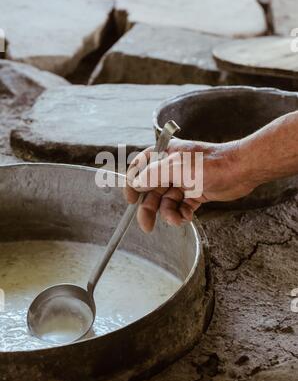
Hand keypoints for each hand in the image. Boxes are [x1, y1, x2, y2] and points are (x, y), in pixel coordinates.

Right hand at [124, 139, 255, 232]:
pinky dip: (181, 214)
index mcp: (165, 154)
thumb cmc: (211, 163)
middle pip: (152, 189)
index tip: (130, 200)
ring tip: (176, 220)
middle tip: (146, 225)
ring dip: (169, 213)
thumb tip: (136, 183)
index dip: (133, 182)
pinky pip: (181, 207)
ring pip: (167, 201)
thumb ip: (154, 174)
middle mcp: (172, 167)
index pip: (141, 166)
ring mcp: (184, 181)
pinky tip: (187, 217)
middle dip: (149, 208)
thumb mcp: (177, 167)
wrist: (241, 170)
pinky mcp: (196, 193)